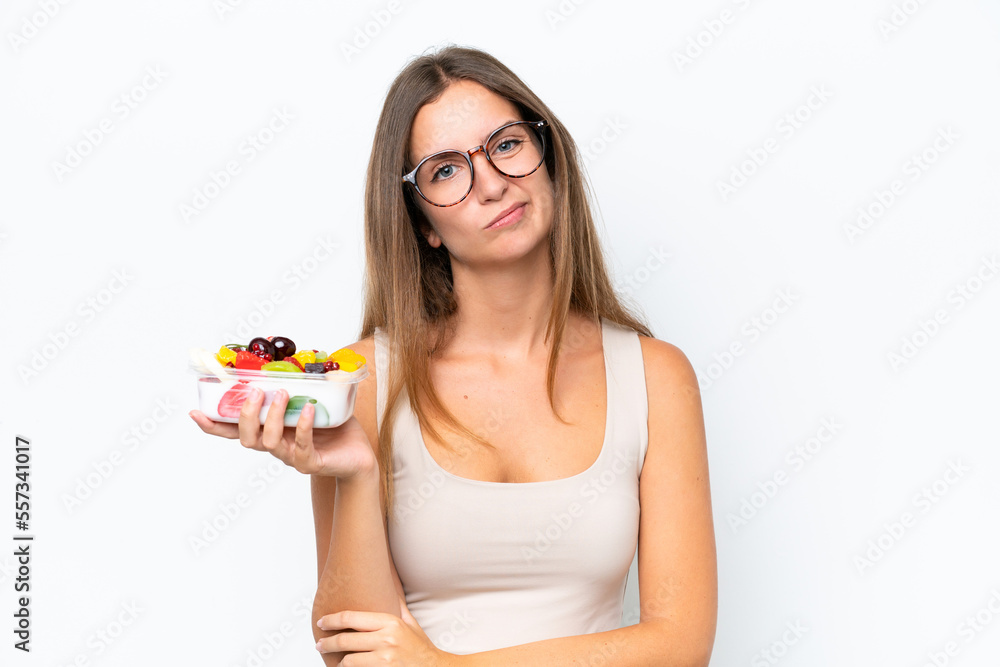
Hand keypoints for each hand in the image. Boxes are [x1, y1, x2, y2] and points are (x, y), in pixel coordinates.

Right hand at [189, 386, 375, 478]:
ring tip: (282, 393)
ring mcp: (292, 456)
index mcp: (271, 431)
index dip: (214, 424)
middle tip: (253, 392)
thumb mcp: (313, 401)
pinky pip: (302, 446)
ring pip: (269, 442)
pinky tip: (308, 409)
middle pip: (247, 438)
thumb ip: (299, 385)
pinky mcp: (312, 462)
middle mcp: (276, 445)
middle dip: (245, 414)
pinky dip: (304, 426)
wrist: (359, 455)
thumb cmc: (335, 428)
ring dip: (272, 416)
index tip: (195, 411)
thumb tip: (293, 355)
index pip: (235, 430)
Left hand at [316, 599, 453, 665]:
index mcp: (390, 623)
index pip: (351, 618)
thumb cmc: (421, 648)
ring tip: (335, 660)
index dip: (332, 620)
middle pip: (345, 639)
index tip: (321, 622)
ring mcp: (385, 659)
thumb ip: (397, 606)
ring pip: (348, 660)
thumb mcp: (410, 623)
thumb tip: (388, 586)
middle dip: (327, 643)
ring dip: (338, 661)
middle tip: (319, 644)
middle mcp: (386, 639)